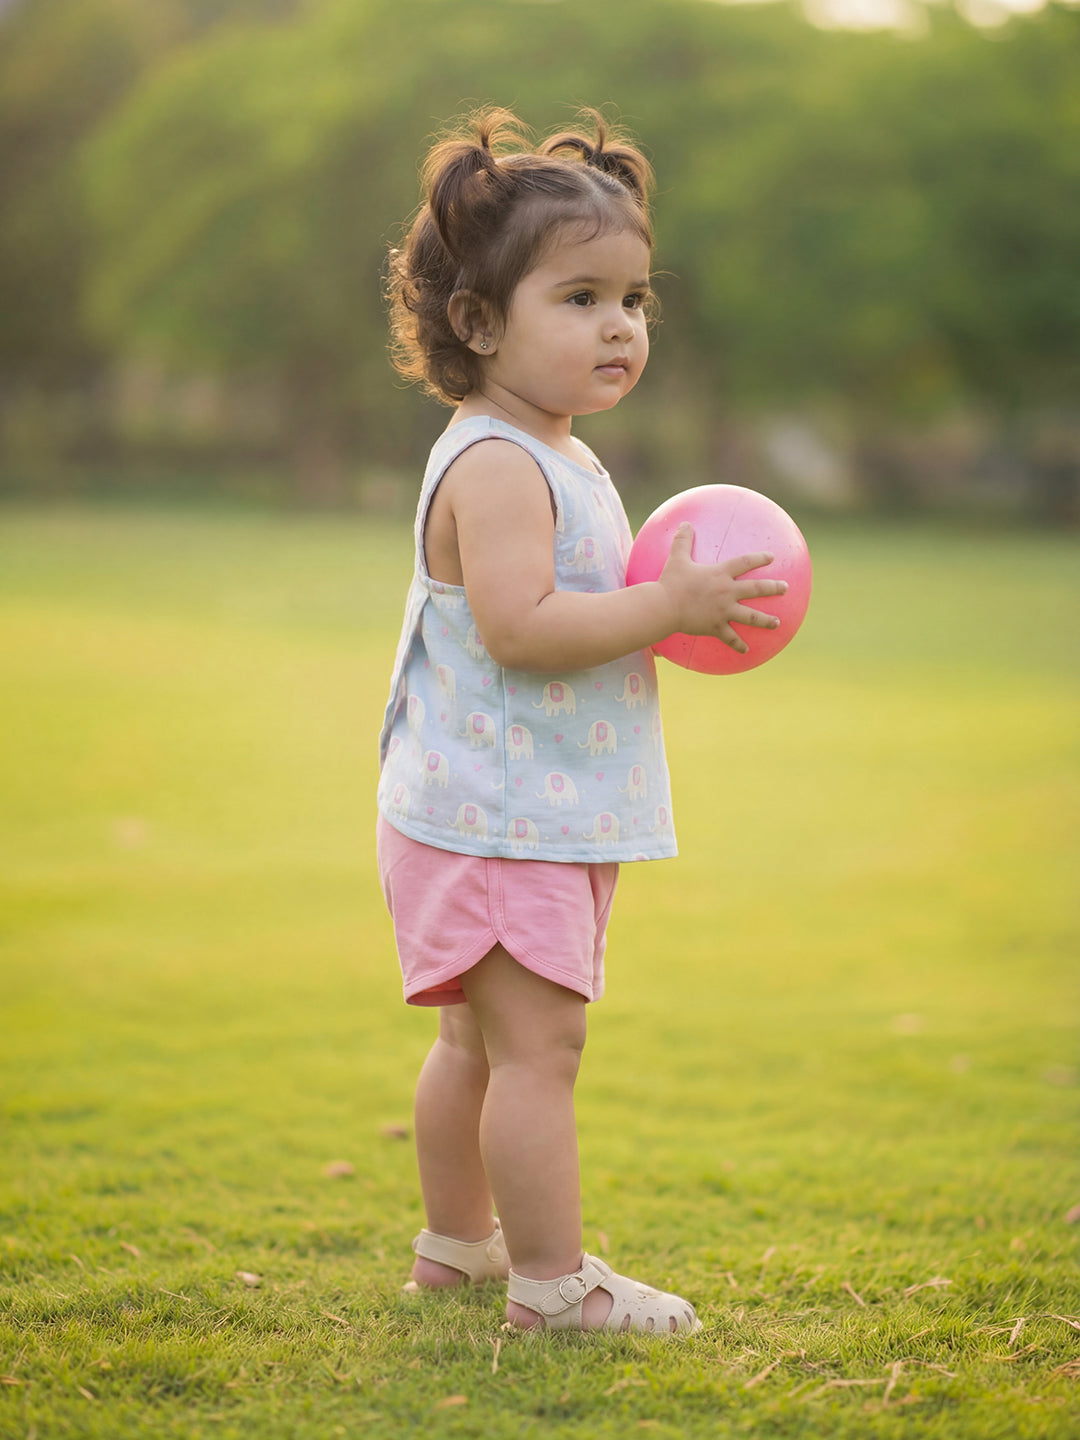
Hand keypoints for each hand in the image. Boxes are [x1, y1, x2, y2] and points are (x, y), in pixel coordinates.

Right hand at [657, 523, 788, 654]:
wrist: (665, 607)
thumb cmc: (670, 582)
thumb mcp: (676, 558)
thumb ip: (683, 540)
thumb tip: (684, 523)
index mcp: (720, 574)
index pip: (745, 563)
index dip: (760, 559)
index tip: (772, 557)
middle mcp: (727, 592)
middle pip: (756, 589)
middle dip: (773, 588)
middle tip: (786, 588)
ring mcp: (723, 611)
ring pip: (751, 616)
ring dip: (766, 620)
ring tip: (777, 623)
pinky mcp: (716, 627)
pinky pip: (730, 638)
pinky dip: (739, 645)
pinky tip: (746, 651)